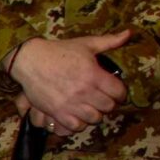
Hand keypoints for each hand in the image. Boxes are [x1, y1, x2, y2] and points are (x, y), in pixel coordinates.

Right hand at [8, 31, 131, 135]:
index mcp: (93, 74)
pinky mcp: (57, 112)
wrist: (30, 60)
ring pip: (94, 119)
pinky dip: (79, 123)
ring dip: (95, 114)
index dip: (121, 93)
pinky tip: (78, 115)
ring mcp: (70, 103)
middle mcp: (84, 91)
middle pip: (108, 107)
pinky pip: (75, 126)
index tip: (117, 92)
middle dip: (108, 103)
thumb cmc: (59, 51)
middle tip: (103, 99)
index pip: (118, 91)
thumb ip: (109, 41)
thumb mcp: (86, 44)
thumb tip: (129, 33)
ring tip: (91, 108)